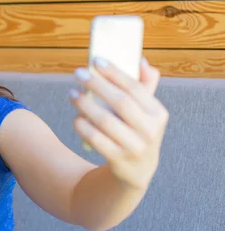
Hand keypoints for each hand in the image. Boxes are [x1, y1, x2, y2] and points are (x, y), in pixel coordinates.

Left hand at [68, 57, 169, 189]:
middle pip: (120, 102)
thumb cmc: (137, 130)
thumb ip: (145, 86)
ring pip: (105, 121)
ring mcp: (134, 147)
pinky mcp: (118, 160)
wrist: (137, 170)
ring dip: (85, 104)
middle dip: (97, 85)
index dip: (115, 73)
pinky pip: (95, 139)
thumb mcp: (147, 111)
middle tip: (78, 73)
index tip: (96, 60)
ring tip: (72, 93)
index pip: (136, 88)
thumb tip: (140, 61)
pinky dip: (83, 126)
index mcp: (158, 113)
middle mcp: (150, 131)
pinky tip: (76, 116)